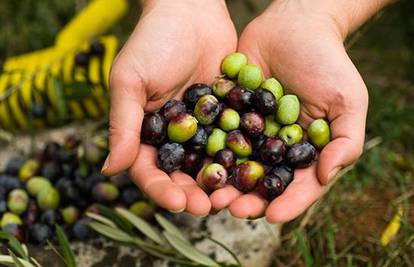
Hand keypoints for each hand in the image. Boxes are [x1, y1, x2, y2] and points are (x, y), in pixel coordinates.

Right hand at [102, 0, 236, 215]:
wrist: (191, 10)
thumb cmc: (153, 40)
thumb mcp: (130, 80)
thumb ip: (123, 124)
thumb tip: (109, 169)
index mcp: (146, 132)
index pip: (149, 170)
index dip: (161, 189)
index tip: (177, 202)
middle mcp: (175, 136)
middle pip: (182, 174)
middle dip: (193, 193)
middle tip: (208, 208)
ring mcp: (203, 128)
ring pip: (210, 164)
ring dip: (219, 183)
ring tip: (232, 198)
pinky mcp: (228, 116)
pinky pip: (235, 141)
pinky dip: (242, 158)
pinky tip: (254, 171)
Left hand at [210, 0, 367, 222]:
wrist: (294, 25)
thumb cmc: (327, 62)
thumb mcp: (347, 99)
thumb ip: (346, 140)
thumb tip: (327, 175)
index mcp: (303, 150)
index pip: (297, 184)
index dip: (287, 203)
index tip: (273, 216)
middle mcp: (274, 146)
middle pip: (261, 181)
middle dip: (247, 198)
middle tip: (232, 209)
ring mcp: (249, 131)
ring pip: (234, 164)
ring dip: (222, 181)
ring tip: (210, 194)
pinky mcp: (228, 113)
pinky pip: (216, 135)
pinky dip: (205, 150)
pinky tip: (194, 161)